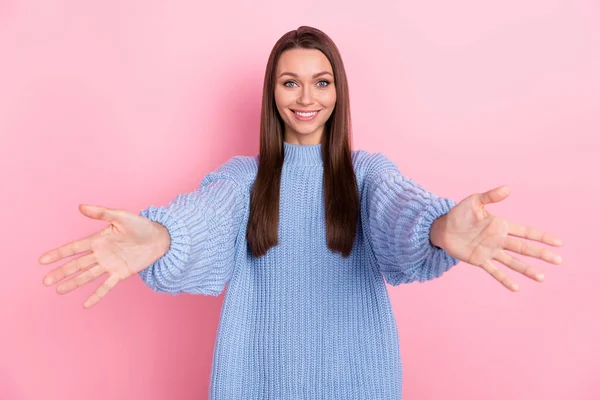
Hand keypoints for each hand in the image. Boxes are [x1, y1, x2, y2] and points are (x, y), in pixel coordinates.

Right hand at [39, 204, 170, 308]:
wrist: (160, 237)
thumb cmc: (140, 224)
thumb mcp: (121, 216)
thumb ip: (102, 213)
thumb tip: (81, 206)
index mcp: (98, 239)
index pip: (74, 248)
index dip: (58, 254)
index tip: (42, 260)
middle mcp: (101, 254)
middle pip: (77, 264)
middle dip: (61, 272)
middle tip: (45, 281)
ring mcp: (110, 265)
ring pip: (87, 276)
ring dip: (73, 283)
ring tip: (58, 291)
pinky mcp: (121, 273)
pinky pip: (107, 286)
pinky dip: (97, 295)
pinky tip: (86, 305)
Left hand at [434, 185, 562, 291]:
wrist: (442, 227)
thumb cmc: (459, 213)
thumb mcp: (475, 201)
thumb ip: (491, 196)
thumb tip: (509, 188)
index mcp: (501, 225)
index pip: (526, 231)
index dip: (541, 236)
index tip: (558, 242)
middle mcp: (499, 239)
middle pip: (524, 248)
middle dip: (541, 254)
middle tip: (558, 261)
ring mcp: (490, 251)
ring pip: (513, 262)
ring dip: (527, 269)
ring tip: (541, 278)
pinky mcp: (479, 260)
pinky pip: (494, 271)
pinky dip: (504, 279)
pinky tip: (516, 288)